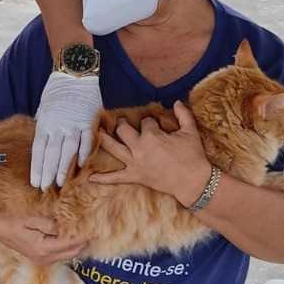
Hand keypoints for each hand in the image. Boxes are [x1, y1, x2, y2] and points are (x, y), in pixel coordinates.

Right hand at [0, 213, 85, 265]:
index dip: (83, 236)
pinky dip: (67, 247)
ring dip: (76, 245)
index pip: (70, 244)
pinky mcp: (39, 258)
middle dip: (83, 242)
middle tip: (93, 229)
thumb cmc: (11, 221)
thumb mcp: (30, 219)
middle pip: (72, 253)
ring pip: (67, 255)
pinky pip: (60, 254)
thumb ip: (49, 224)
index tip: (94, 227)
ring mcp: (42, 260)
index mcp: (42, 248)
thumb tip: (66, 227)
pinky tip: (70, 236)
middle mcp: (44, 258)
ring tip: (84, 231)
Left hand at [31, 72, 101, 188]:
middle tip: (45, 188)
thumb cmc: (56, 92)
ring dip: (63, 168)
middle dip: (47, 173)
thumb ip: (44, 127)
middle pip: (51, 154)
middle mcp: (57, 126)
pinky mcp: (87, 120)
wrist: (73, 74)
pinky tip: (81, 166)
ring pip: (67, 150)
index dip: (37, 168)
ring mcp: (72, 124)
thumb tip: (42, 144)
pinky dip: (84, 152)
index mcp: (44, 124)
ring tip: (60, 183)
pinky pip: (86, 140)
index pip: (38, 151)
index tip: (36, 182)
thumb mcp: (43, 109)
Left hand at [90, 101, 212, 205]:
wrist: (193, 182)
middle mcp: (139, 148)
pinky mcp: (135, 176)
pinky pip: (116, 178)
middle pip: (123, 130)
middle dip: (122, 124)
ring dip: (104, 139)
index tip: (154, 124)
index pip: (146, 122)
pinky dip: (103, 178)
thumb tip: (176, 101)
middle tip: (122, 121)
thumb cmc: (193, 156)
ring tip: (97, 132)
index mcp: (152, 136)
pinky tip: (90, 178)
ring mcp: (135, 163)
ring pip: (113, 148)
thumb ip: (183, 115)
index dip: (150, 121)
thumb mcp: (191, 132)